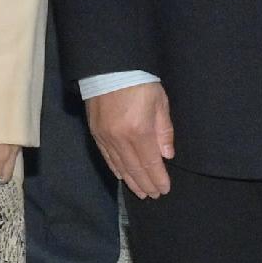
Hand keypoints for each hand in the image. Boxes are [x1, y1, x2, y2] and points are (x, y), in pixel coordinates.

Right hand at [86, 80, 174, 201]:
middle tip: (153, 195)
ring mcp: (105, 136)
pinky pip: (106, 156)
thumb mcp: (160, 102)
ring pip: (119, 165)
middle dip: (146, 184)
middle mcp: (120, 138)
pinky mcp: (95, 132)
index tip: (164, 189)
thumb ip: (164, 131)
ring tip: (140, 192)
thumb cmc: (140, 82)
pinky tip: (122, 176)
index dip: (158, 178)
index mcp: (139, 131)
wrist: (110, 67)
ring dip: (131, 181)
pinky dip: (116, 169)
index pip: (150, 163)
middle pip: (134, 168)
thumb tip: (166, 156)